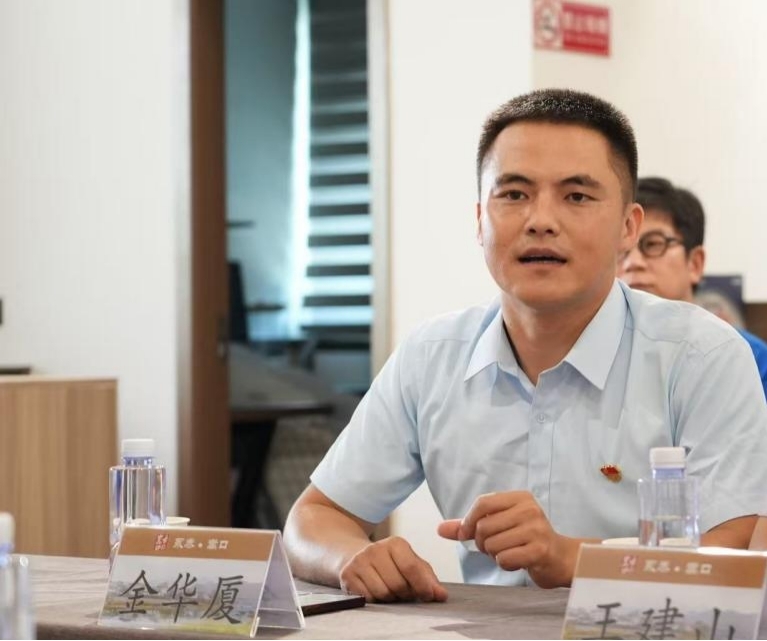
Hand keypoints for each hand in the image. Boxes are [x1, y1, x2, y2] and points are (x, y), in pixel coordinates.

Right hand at [338, 536, 447, 602]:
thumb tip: (441, 595)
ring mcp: (359, 562)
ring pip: (382, 593)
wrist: (354, 556)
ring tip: (390, 591)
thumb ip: (428, 579)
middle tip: (404, 592)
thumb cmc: (389, 563)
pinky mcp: (347, 575)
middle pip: (397, 584)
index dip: (422, 586)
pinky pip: (368, 598)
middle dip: (405, 593)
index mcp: (395, 543)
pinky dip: (376, 600)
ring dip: (390, 598)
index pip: (411, 567)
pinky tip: (376, 591)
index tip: (428, 596)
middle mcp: (375, 549)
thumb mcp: (410, 564)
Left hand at [437, 491, 580, 587]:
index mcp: (519, 497)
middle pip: (484, 526)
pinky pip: (505, 559)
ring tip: (508, 552)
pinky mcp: (540, 550)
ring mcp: (536, 529)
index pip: (482, 502)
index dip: (468, 520)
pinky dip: (504, 564)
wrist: (559, 558)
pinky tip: (516, 561)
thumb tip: (439, 529)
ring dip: (494, 555)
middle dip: (482, 543)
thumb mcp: (499, 525)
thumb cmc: (525, 539)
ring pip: (493, 545)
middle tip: (493, 547)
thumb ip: (469, 526)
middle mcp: (529, 509)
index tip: (464, 535)